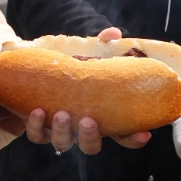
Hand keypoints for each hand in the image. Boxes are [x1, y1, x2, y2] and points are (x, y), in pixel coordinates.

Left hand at [19, 27, 150, 154]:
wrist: (37, 66)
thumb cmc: (72, 63)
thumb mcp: (89, 52)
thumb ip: (103, 44)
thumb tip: (113, 34)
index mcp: (101, 116)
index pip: (123, 136)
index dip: (134, 139)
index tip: (144, 133)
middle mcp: (80, 127)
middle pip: (91, 146)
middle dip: (90, 138)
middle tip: (87, 120)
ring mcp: (59, 129)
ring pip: (63, 144)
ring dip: (62, 132)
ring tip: (61, 114)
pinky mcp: (38, 127)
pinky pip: (37, 136)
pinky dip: (36, 127)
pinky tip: (37, 111)